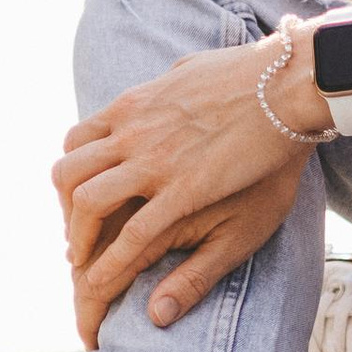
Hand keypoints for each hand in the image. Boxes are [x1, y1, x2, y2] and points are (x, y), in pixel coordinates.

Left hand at [55, 43, 313, 341]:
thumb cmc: (252, 74)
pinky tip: (105, 282)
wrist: (285, 82)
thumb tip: (168, 80)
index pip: (76, 143)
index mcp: (133, 107)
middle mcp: (131, 133)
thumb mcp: (194, 69)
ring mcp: (153, 162)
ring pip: (89, 204)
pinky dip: (111, 263)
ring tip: (86, 264)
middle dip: (66, 212)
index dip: (73, 177)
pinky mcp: (183, 191)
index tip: (81, 201)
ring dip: (80, 239)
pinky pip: (131, 235)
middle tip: (79, 237)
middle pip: (69, 175)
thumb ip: (172, 79)